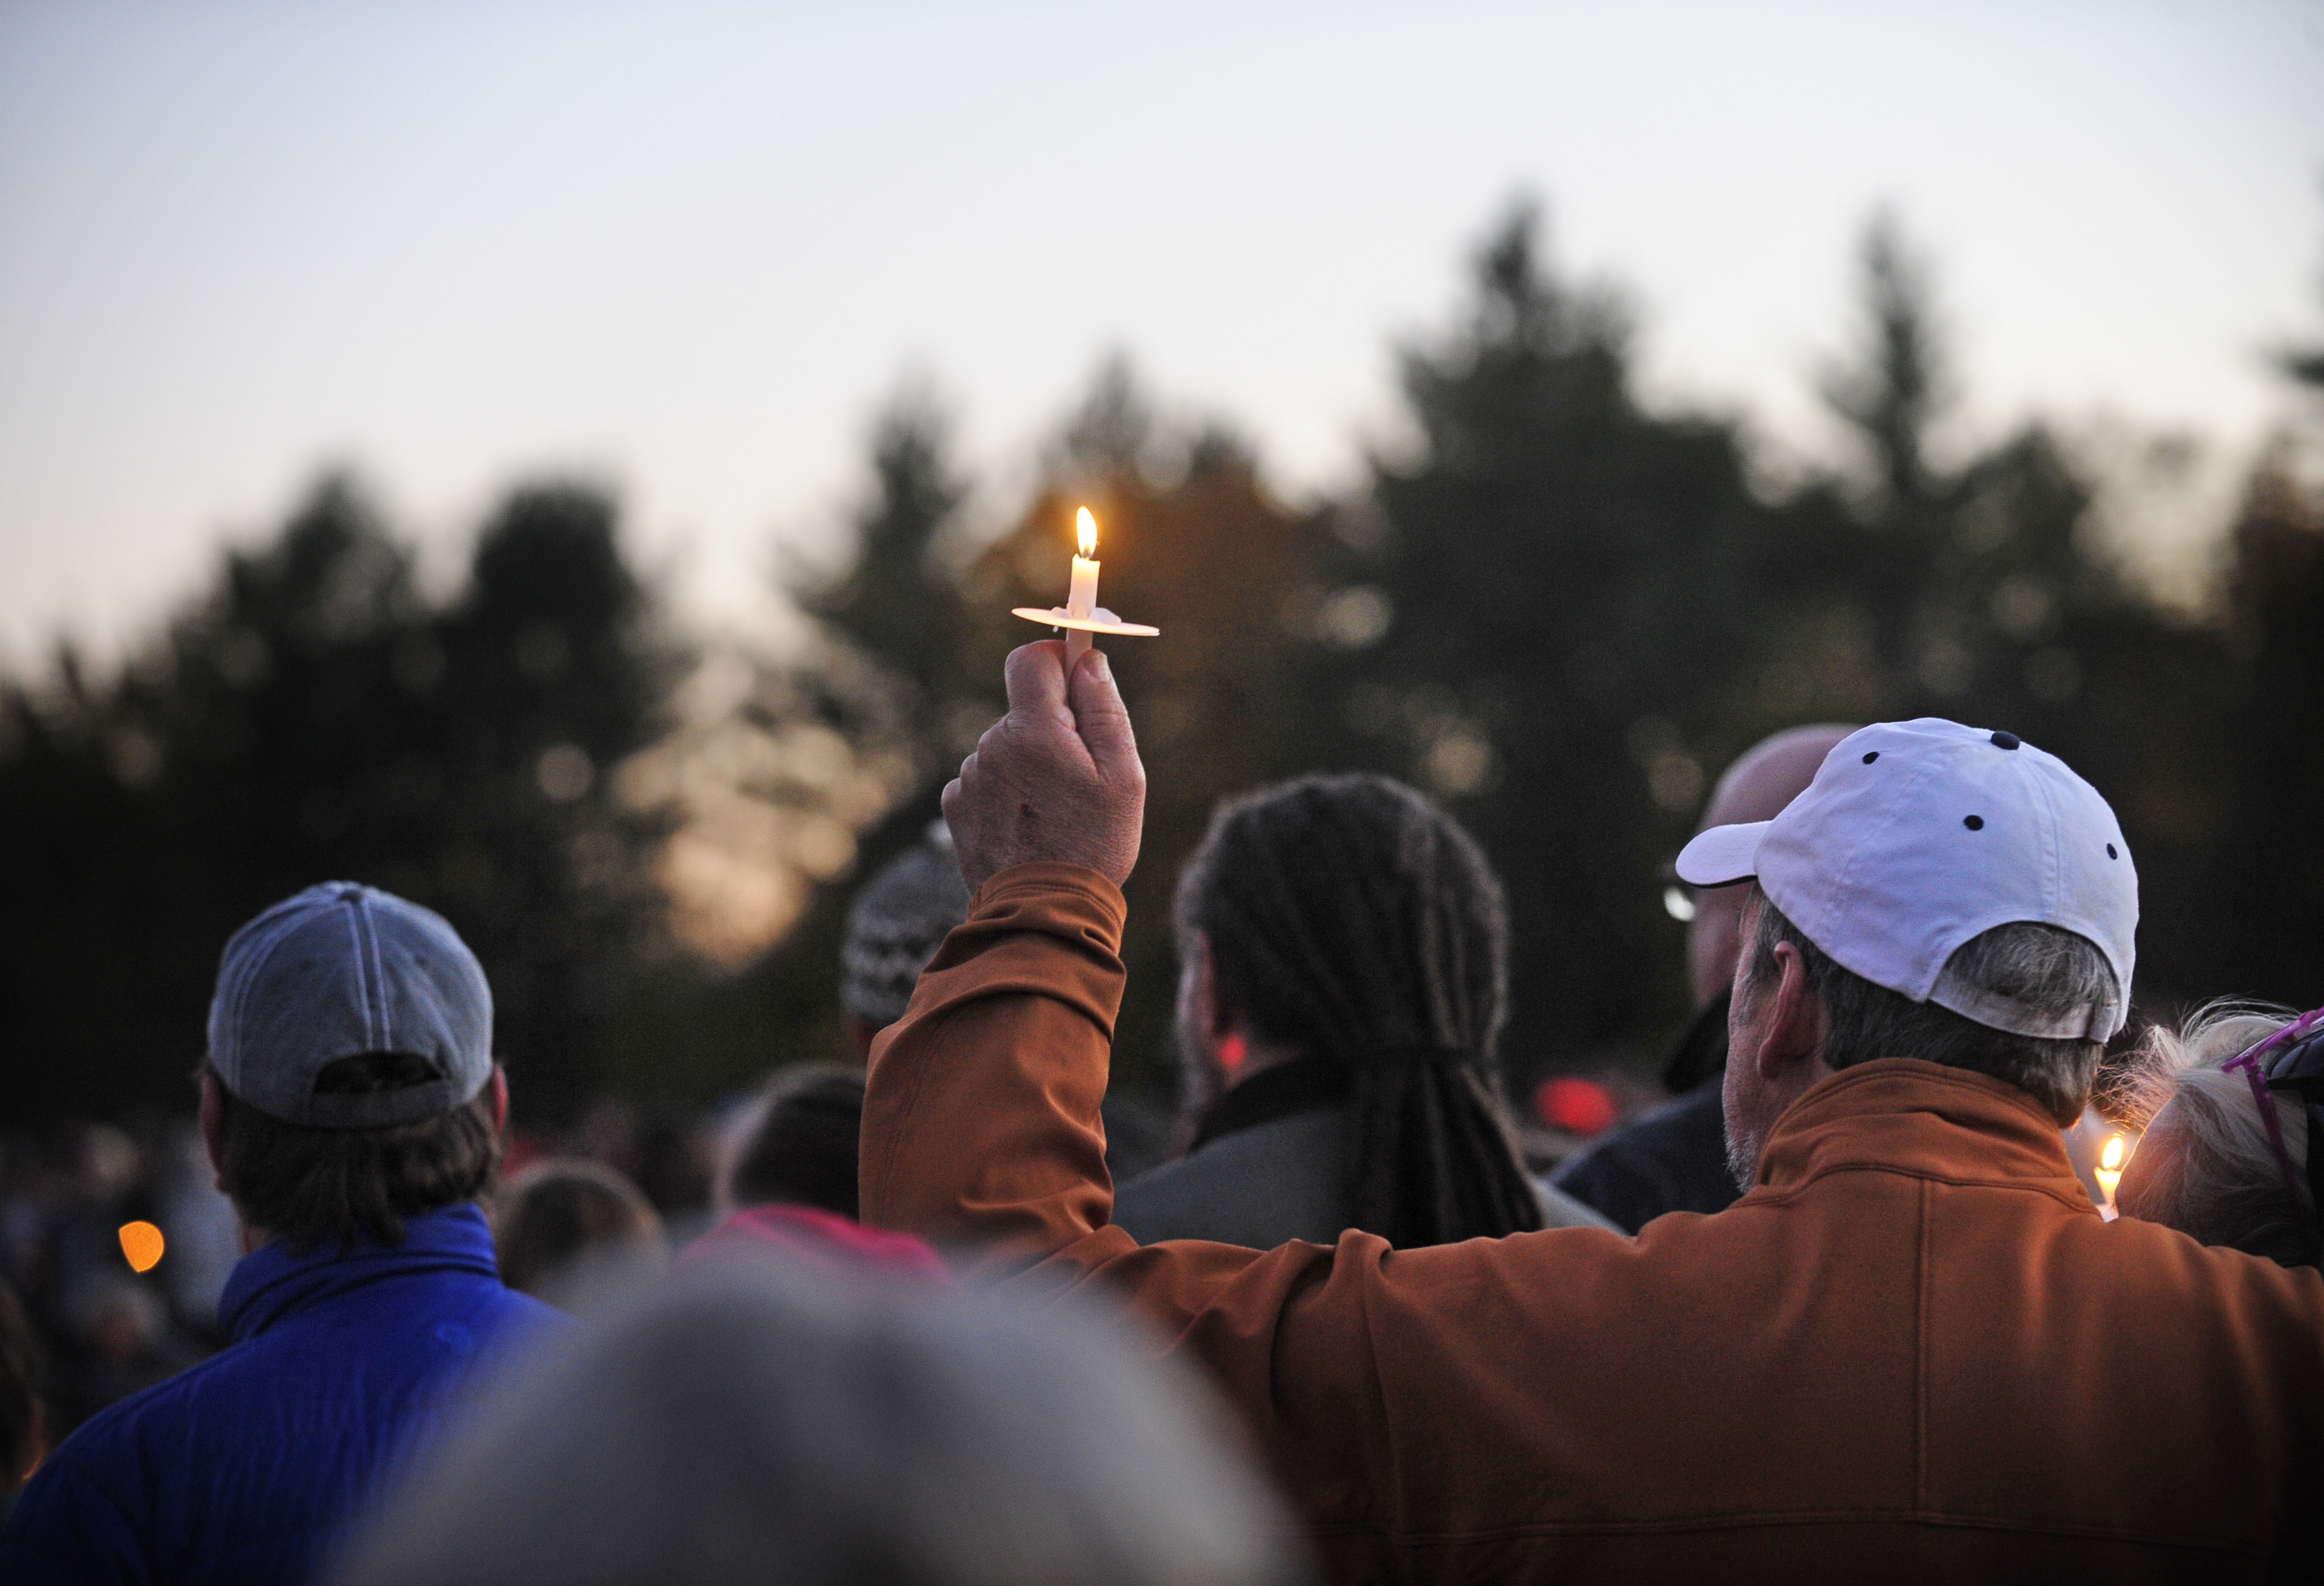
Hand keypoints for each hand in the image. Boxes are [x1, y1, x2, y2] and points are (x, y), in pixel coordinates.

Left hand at [943, 642, 1145, 892]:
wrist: (1043, 914)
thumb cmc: (1094, 846)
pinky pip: (985, 779)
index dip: (1055, 659)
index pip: (1030, 659)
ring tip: (1053, 813)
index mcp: (1034, 732)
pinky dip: (1005, 792)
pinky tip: (1026, 827)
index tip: (1075, 678)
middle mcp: (991, 748)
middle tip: (1079, 777)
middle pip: (1023, 710)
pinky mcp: (956, 807)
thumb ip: (1105, 711)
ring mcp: (969, 778)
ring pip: (1005, 747)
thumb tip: (1088, 661)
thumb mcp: (1123, 778)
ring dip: (1027, 765)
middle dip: (1052, 727)